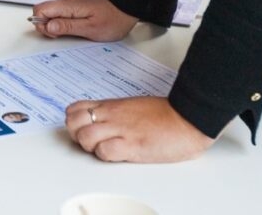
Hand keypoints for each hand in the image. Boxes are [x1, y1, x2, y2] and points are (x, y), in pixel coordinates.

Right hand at [30, 0, 137, 40]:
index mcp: (67, 5)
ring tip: (69, 33)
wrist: (124, 10)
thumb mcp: (90, 28)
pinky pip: (58, 14)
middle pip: (41, 11)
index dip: (41, 24)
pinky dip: (59, 23)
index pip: (40, 10)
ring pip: (49, 13)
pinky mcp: (72, 8)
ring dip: (53, 25)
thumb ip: (67, 26)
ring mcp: (68, 4)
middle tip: (60, 35)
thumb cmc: (111, 20)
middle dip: (45, 25)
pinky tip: (71, 29)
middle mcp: (65, 2)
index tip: (54, 34)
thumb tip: (48, 26)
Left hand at [64, 97, 214, 162]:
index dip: (73, 122)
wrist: (187, 119)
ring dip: (89, 146)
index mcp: (112, 106)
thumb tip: (101, 121)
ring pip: (85, 137)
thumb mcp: (132, 106)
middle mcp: (112, 116)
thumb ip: (115, 113)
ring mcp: (121, 130)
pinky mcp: (132, 145)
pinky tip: (116, 154)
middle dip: (76, 135)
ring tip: (103, 149)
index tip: (82, 129)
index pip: (75, 109)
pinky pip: (105, 151)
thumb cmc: (165, 115)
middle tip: (89, 142)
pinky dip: (105, 155)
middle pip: (74, 123)